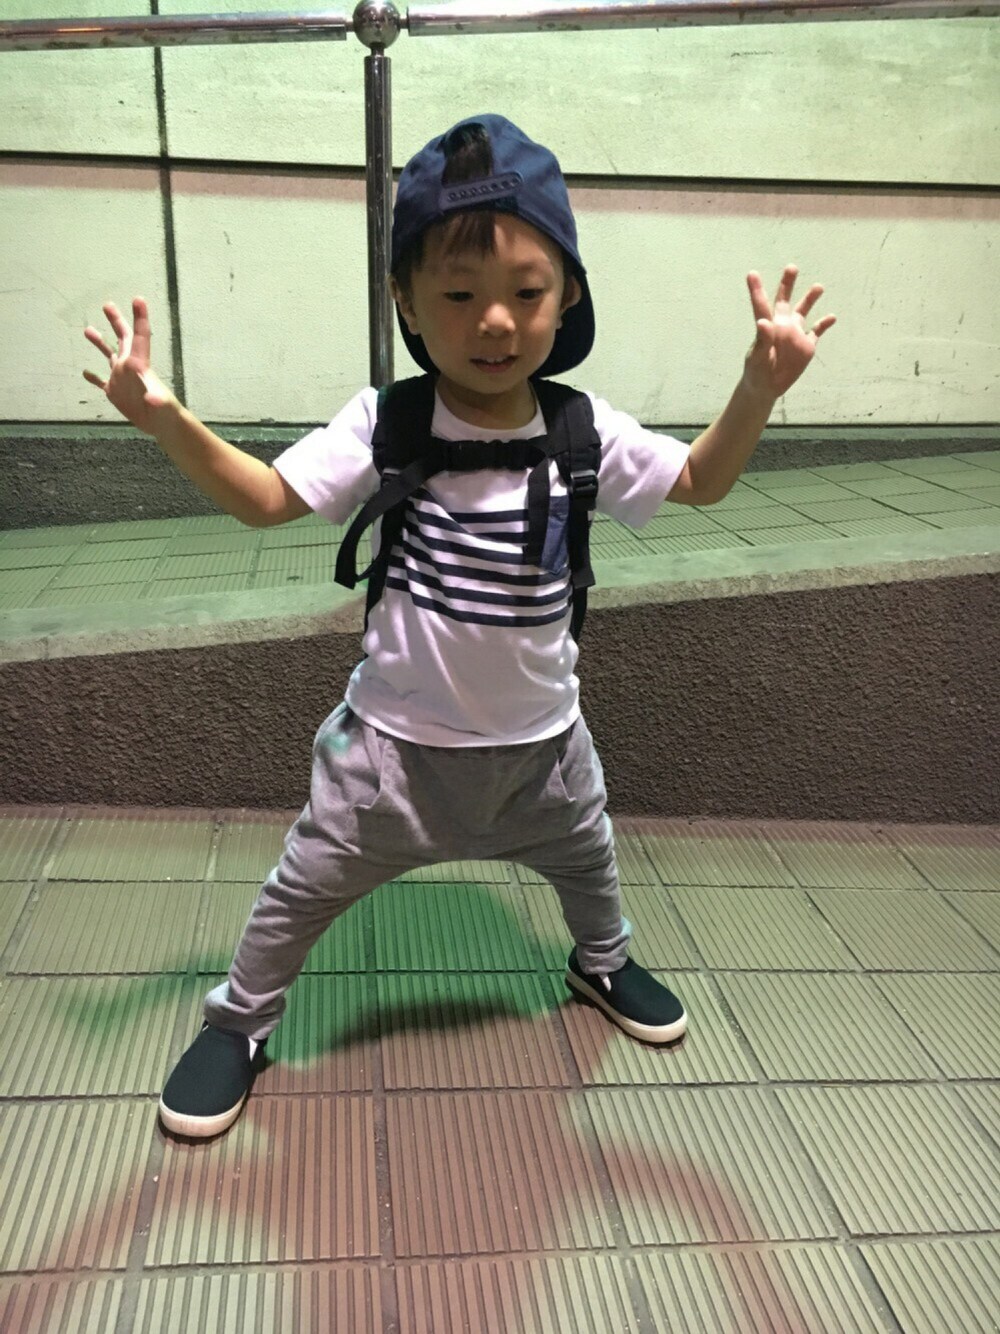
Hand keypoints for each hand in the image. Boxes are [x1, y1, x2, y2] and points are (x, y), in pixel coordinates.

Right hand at [83, 297, 176, 435]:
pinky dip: (93, 378)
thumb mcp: (163, 405)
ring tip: (87, 330)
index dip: (139, 318)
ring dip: (100, 343)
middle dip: (116, 321)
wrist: (162, 426)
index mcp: (139, 365)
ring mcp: (121, 379)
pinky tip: (85, 373)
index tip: (138, 299)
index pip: (139, 337)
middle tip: (107, 304)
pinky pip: (101, 382)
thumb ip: (158, 399)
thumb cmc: (166, 414)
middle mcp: (129, 367)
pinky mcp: (115, 392)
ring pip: (109, 355)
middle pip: (122, 338)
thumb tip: (152, 398)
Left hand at [743, 264, 835, 399]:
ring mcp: (795, 335)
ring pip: (803, 311)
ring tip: (818, 286)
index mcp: (768, 327)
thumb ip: (762, 340)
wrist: (766, 387)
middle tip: (792, 267)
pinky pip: (817, 332)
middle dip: (787, 284)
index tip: (751, 274)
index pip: (761, 305)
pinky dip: (824, 324)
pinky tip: (832, 317)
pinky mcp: (806, 346)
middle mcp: (782, 326)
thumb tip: (763, 322)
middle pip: (784, 301)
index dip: (756, 290)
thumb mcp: (758, 358)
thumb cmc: (756, 372)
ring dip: (810, 299)